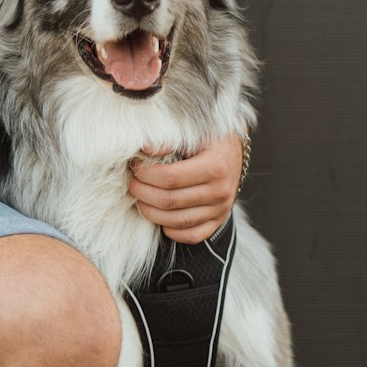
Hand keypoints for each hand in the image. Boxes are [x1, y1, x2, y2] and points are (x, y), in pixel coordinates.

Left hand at [127, 134, 242, 243]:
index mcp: (215, 166)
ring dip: (151, 213)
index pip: (170, 178)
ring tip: (140, 199)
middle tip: (132, 182)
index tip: (135, 166)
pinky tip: (160, 216)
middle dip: (143, 193)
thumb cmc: (210, 138)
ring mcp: (220, 209)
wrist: (234, 150)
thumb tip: (145, 149)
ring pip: (178, 221)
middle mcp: (220, 191)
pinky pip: (193, 235)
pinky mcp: (219, 220)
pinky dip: (172, 231)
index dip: (146, 174)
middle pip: (170, 201)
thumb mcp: (194, 131)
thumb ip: (170, 139)